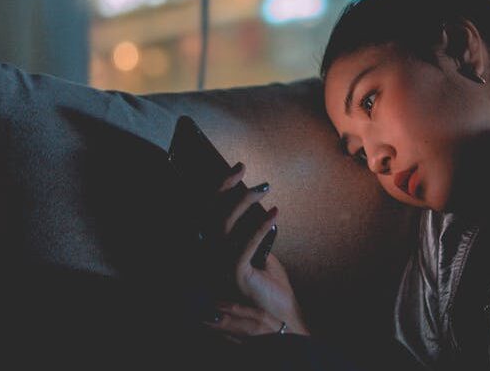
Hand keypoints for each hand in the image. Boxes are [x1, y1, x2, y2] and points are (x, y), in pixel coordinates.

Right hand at [208, 163, 309, 336]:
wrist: (281, 319)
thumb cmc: (271, 289)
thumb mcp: (260, 256)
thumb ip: (252, 237)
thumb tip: (256, 210)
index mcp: (213, 254)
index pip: (208, 215)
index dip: (220, 190)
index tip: (237, 170)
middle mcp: (210, 260)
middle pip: (210, 216)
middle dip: (226, 188)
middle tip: (244, 169)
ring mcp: (219, 269)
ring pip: (224, 226)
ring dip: (244, 202)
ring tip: (264, 188)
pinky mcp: (234, 277)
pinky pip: (244, 245)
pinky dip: (259, 227)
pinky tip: (274, 214)